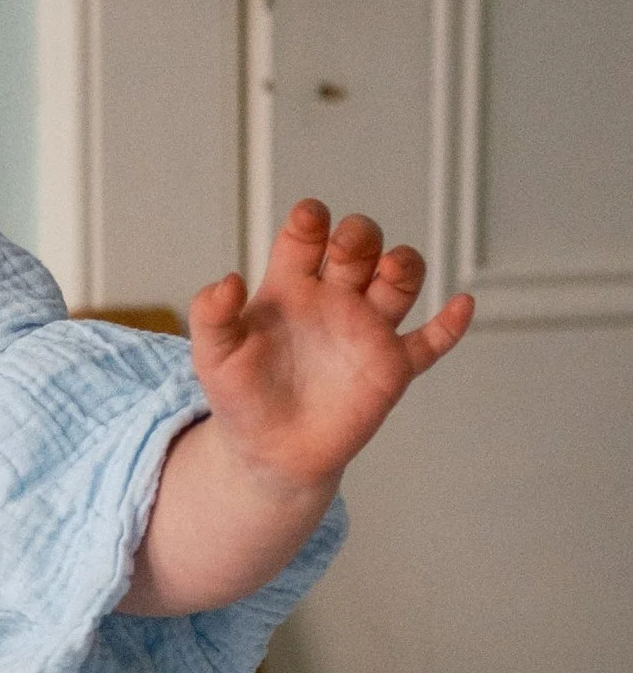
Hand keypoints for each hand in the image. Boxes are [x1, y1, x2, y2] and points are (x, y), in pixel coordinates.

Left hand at [189, 199, 473, 495]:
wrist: (269, 452)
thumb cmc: (240, 397)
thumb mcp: (213, 356)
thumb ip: (212, 316)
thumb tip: (227, 280)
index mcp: (290, 287)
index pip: (307, 236)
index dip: (311, 221)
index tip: (310, 220)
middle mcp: (334, 300)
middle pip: (361, 246)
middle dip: (361, 236)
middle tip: (347, 251)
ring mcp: (366, 331)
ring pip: (400, 281)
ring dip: (404, 266)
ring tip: (390, 272)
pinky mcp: (391, 368)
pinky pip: (431, 342)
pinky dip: (451, 324)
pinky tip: (461, 306)